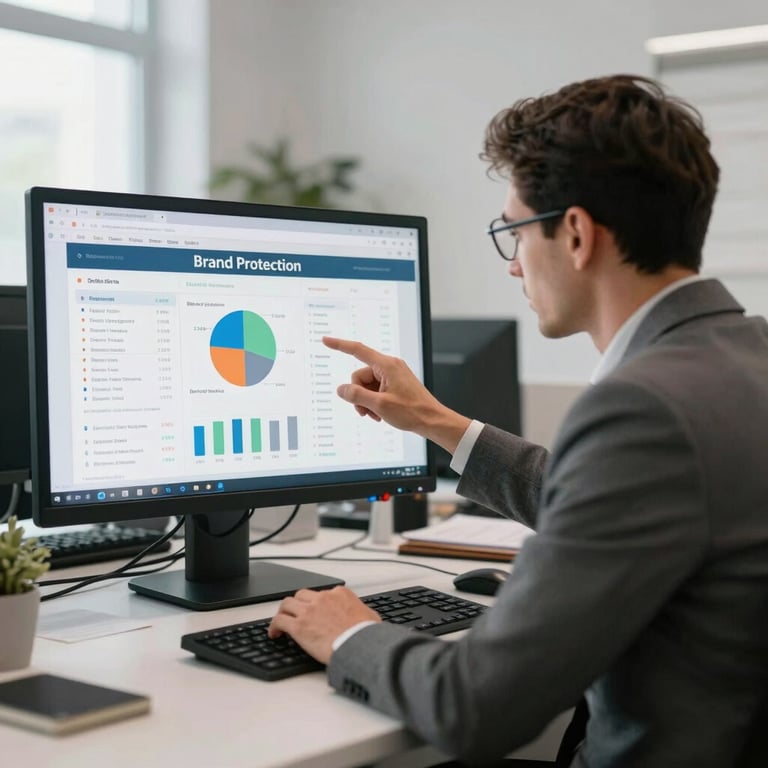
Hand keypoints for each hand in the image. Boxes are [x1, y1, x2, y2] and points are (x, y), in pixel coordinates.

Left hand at [268, 586, 380, 663]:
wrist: (359, 645)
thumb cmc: (365, 634)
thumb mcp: (370, 616)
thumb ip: (362, 611)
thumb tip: (365, 617)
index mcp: (339, 594)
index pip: (322, 593)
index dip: (316, 603)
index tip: (314, 612)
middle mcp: (322, 598)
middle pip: (301, 595)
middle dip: (297, 604)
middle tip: (295, 614)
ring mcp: (309, 611)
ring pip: (287, 604)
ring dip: (283, 612)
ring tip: (281, 622)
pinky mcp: (299, 626)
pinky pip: (280, 621)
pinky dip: (274, 626)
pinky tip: (274, 633)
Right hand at [322, 336, 470, 452]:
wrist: (432, 421)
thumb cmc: (412, 411)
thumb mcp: (379, 405)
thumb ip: (356, 396)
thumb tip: (341, 389)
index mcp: (387, 365)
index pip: (357, 350)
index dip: (339, 345)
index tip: (325, 340)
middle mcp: (389, 367)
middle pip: (359, 377)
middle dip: (359, 395)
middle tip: (366, 411)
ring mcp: (392, 376)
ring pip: (366, 386)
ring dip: (366, 402)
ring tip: (376, 415)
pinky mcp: (394, 385)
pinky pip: (375, 391)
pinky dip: (374, 403)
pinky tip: (380, 414)